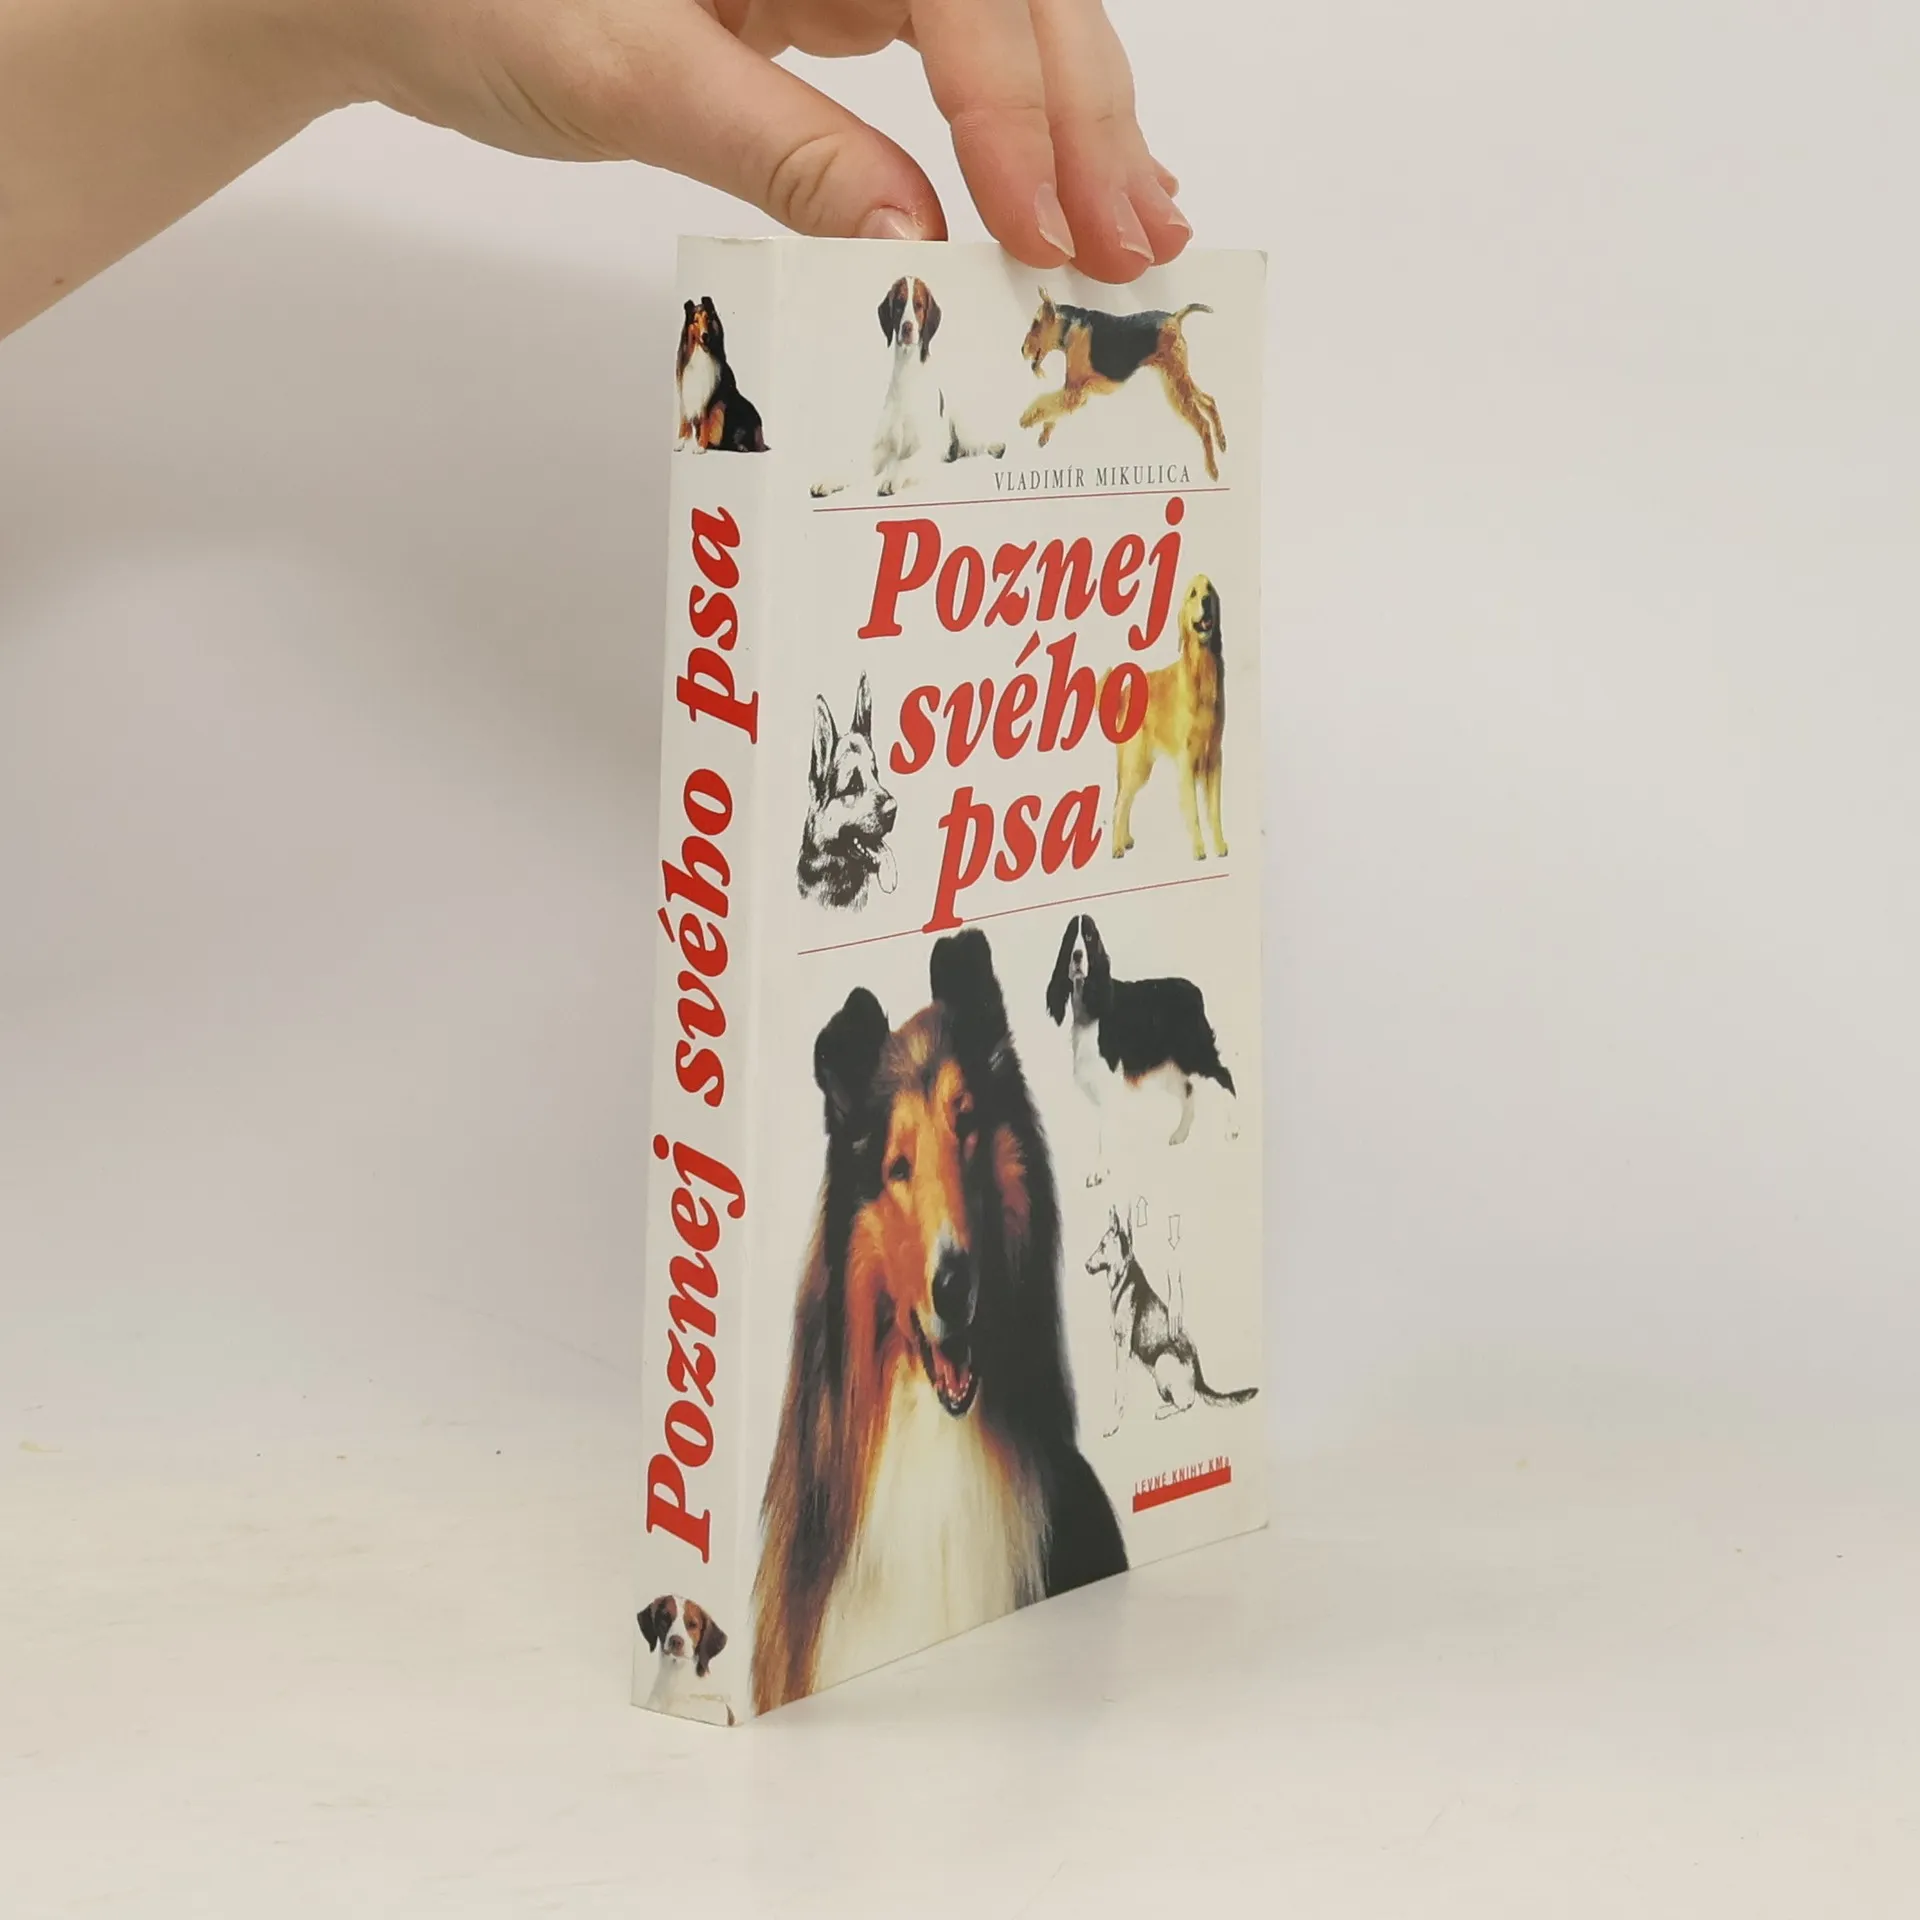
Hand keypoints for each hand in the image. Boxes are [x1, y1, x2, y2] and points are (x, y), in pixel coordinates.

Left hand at [332, 0, 1188, 282]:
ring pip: (1006, 23)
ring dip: (1075, 126)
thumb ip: (778, 144)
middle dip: (1080, 119)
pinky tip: (1056, 192)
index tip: (1040, 226)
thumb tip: (912, 238)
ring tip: (1139, 228)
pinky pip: (954, 58)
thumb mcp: (625, 70)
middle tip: (1131, 248)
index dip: (1016, 106)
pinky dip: (1012, 129)